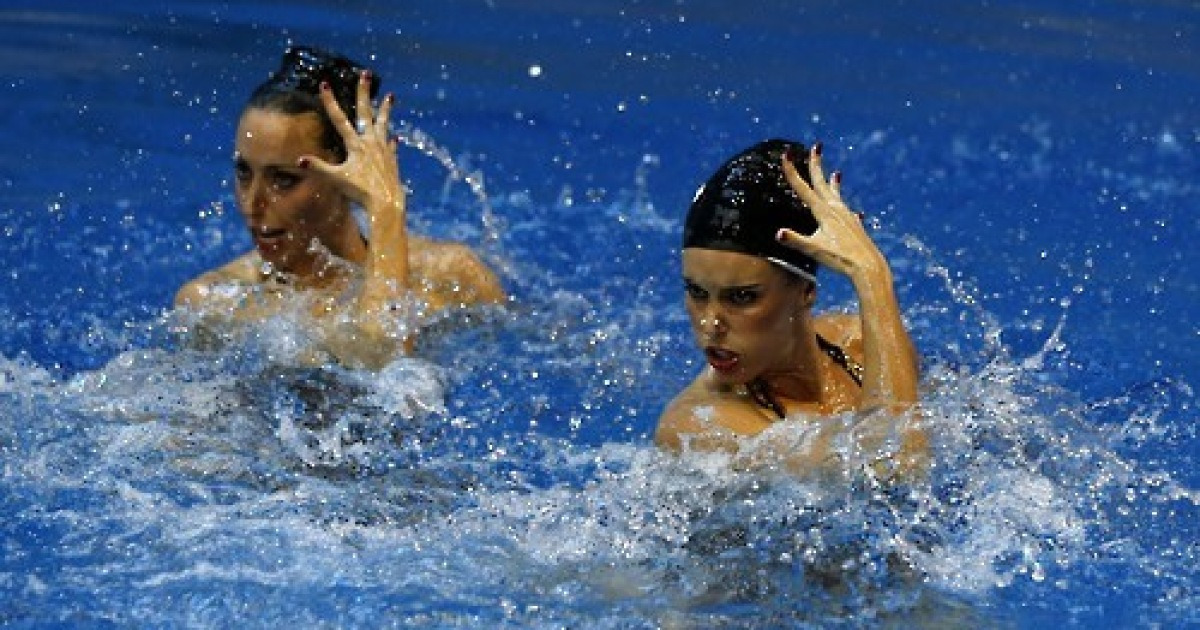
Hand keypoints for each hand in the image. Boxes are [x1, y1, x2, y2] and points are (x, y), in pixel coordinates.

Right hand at [300, 71, 405, 217]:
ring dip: (385, 109)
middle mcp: (370, 143)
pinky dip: (391, 140)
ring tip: (391, 96)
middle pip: (366, 112)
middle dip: (364, 92)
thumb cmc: (360, 192)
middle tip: (365, 74)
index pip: (339, 119)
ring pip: (383, 124)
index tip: (325, 84)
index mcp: (355, 145)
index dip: (330, 102)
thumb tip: (299, 160)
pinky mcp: (391, 160)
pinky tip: (395, 137)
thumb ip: (318, 168)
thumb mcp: (336, 179)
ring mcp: (383, 150)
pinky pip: (390, 146)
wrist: (386, 202)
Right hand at [777, 145, 883, 279]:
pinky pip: (846, 210)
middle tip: (816, 146)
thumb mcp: (814, 251)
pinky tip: (849, 210)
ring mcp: (847, 216)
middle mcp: (836, 210)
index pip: (803, 188)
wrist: (868, 267)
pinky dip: (844, 205)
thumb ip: (796, 241)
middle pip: (822, 183)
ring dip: (833, 183)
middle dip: (816, 164)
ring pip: (836, 195)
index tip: (786, 155)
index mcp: (824, 212)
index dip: (792, 172)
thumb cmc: (840, 259)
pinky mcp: (854, 225)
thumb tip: (778, 233)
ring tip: (836, 172)